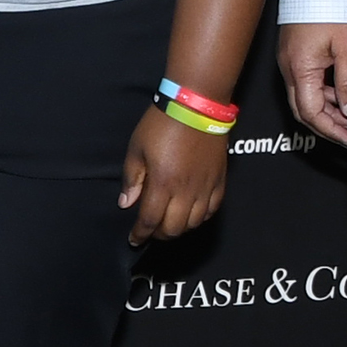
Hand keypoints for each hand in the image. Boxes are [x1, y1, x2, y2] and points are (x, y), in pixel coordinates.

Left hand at [119, 108, 228, 245]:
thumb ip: (132, 179)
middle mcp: (186, 191)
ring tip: (168, 223)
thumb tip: (126, 203)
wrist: (197, 106)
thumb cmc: (161, 125)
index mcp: (163, 184)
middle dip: (159, 234)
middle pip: (174, 228)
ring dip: (179, 228)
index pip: (150, 220)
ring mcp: (205, 187)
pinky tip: (191, 214)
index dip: (141, 234)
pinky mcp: (220, 180)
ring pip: (194, 223)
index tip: (134, 239)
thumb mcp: (136, 149)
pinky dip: (200, 218)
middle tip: (150, 231)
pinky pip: (212, 210)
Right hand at [281, 21, 346, 147]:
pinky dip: (322, 94)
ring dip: (326, 110)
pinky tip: (340, 95)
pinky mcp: (294, 54)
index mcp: (300, 68)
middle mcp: (289, 67)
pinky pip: (305, 83)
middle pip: (303, 110)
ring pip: (304, 97)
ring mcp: (289, 61)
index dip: (330, 129)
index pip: (310, 112)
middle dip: (326, 125)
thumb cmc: (330, 4)